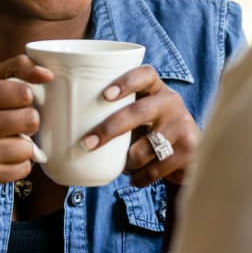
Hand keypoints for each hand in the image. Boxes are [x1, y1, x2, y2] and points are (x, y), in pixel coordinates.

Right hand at [0, 55, 52, 188]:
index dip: (24, 98)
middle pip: (30, 120)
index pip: (24, 93)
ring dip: (24, 145)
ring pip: (28, 148)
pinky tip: (4, 158)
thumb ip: (14, 68)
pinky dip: (19, 164)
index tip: (14, 102)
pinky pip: (23, 170)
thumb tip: (47, 74)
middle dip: (27, 121)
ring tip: (7, 142)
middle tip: (13, 123)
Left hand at [82, 65, 198, 186]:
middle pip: (138, 112)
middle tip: (87, 143)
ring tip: (124, 164)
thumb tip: (61, 122)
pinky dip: (139, 178)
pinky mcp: (189, 151)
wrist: (190, 156)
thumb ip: (115, 112)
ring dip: (127, 162)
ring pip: (143, 148)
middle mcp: (171, 102)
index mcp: (156, 88)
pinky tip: (135, 178)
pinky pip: (153, 169)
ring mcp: (182, 126)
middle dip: (109, 129)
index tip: (105, 95)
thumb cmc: (150, 131)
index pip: (144, 74)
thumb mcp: (139, 114)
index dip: (125, 82)